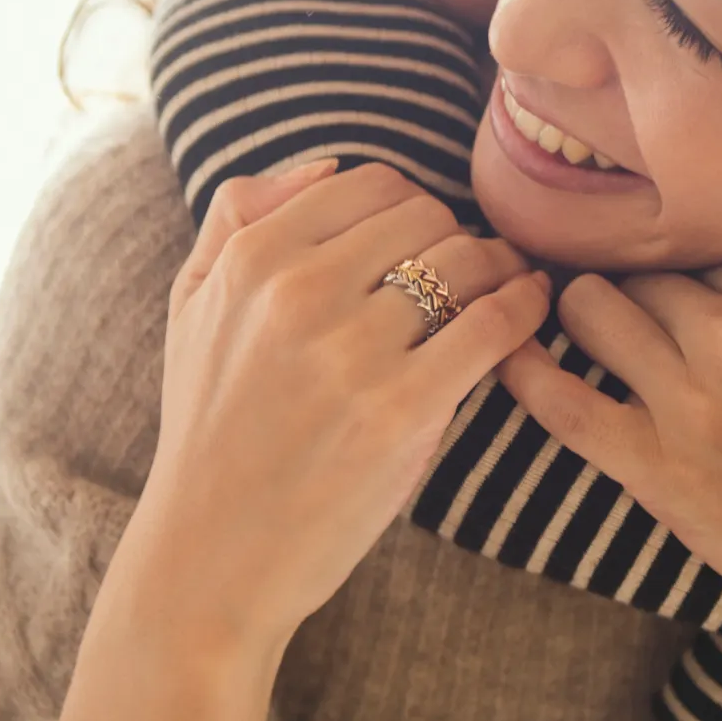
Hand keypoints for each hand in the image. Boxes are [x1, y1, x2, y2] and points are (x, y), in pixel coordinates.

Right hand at [137, 160, 551, 653]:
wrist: (212, 556)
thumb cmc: (209, 431)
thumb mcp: (190, 307)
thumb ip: (238, 216)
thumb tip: (325, 164)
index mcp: (252, 260)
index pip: (370, 184)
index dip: (411, 205)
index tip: (426, 238)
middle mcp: (299, 292)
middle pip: (424, 217)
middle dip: (457, 236)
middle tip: (474, 267)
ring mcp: (351, 352)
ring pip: (464, 263)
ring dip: (499, 268)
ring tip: (510, 286)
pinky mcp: (401, 412)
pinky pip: (491, 326)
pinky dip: (523, 308)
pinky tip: (530, 311)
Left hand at [497, 252, 721, 653]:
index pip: (705, 239)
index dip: (695, 261)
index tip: (687, 274)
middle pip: (644, 270)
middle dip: (640, 282)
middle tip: (631, 295)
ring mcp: (688, 401)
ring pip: (593, 311)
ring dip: (586, 309)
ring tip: (581, 315)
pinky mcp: (655, 469)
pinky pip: (562, 403)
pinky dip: (526, 369)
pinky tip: (507, 349)